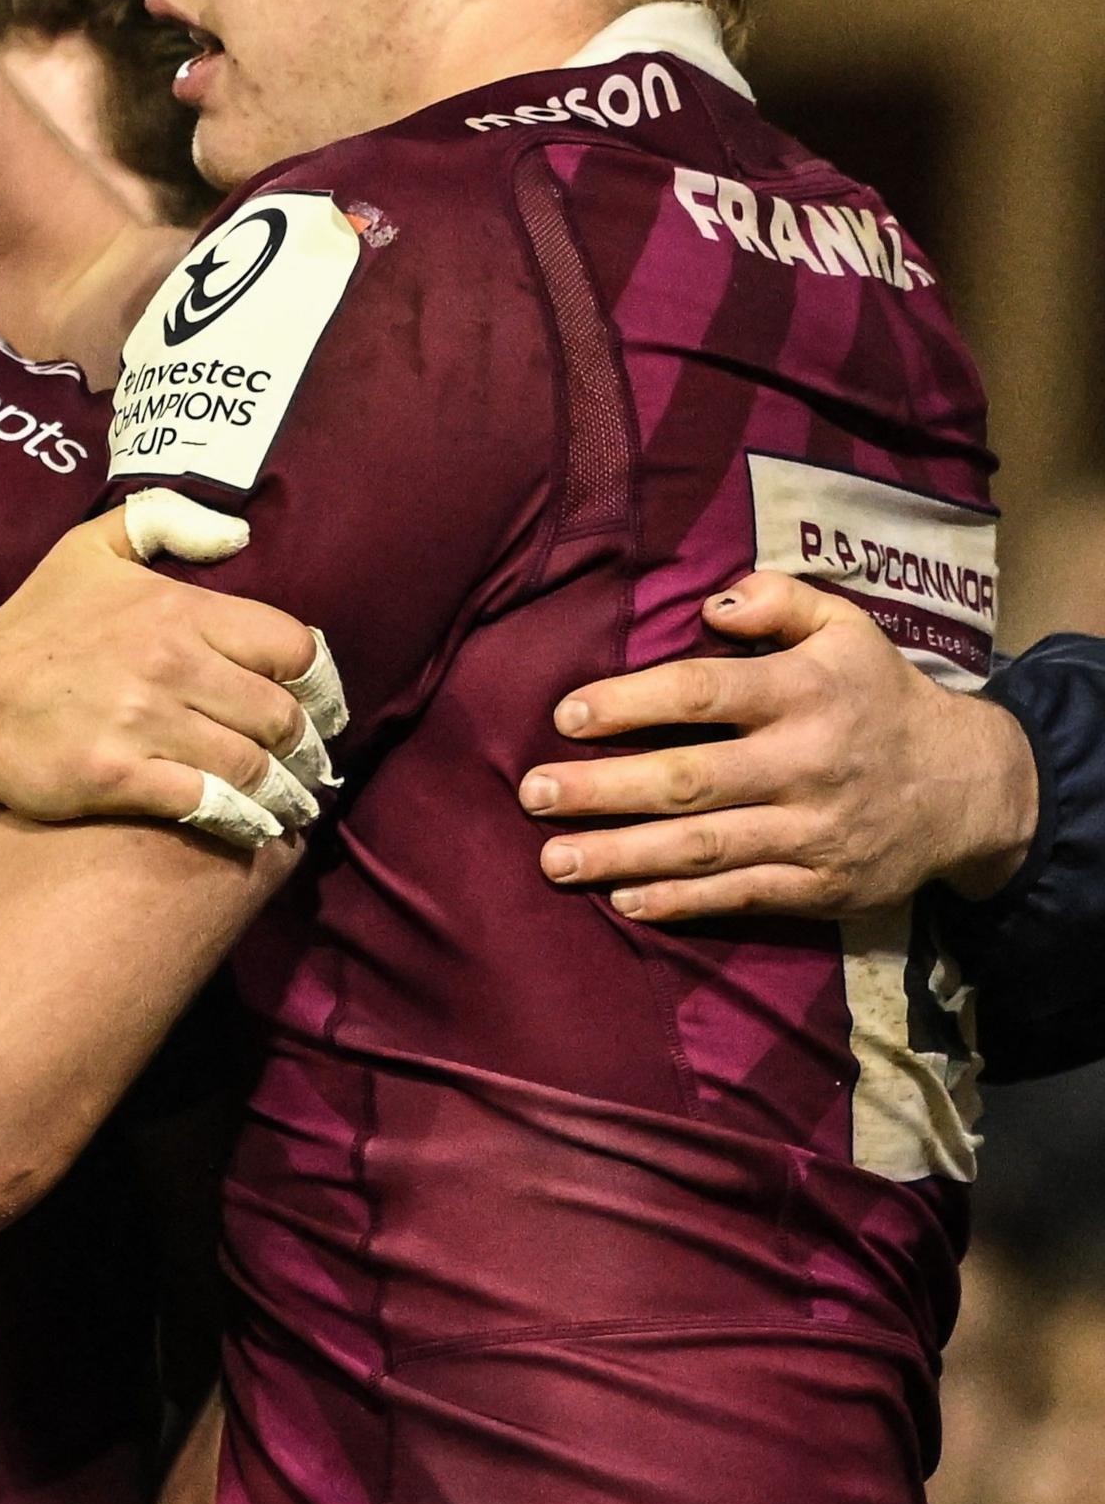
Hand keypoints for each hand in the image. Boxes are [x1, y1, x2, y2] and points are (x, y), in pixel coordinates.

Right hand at [0, 503, 320, 857]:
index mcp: (175, 610)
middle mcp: (169, 663)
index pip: (290, 646)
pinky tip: (256, 827)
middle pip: (279, 714)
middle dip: (304, 746)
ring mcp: (144, 722)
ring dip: (283, 790)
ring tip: (292, 802)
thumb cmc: (31, 629)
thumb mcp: (88, 550)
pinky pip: (208, 804)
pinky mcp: (120, 776)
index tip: (320, 707)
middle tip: (311, 765)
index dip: (318, 682)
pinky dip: (243, 820)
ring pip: (251, 765)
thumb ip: (164, 521)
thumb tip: (239, 535)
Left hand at [523, 574, 1037, 919]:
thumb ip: (780, 600)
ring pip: (704, 847)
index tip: (566, 716)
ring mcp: (814, 830)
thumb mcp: (847, 629)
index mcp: (806, 692)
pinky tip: (622, 899)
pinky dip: (680, 903)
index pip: (704, 694)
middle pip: (689, 779)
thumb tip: (712, 602)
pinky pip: (741, 896)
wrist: (971, 786)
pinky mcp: (823, 886)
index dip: (630, 704)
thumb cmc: (879, 696)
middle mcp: (807, 763)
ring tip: (553, 860)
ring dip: (622, 856)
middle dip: (602, 789)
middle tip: (532, 794)